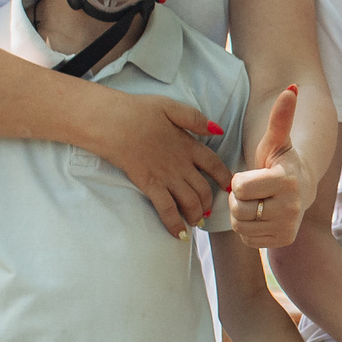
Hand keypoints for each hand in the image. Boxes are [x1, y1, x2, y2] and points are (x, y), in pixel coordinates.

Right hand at [90, 89, 233, 239]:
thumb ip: (195, 119)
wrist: (112, 122)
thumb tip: (218, 130)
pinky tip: (179, 235)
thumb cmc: (137, 111)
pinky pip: (167, 209)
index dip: (224, 177)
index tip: (229, 187)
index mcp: (188, 144)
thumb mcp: (170, 106)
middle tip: (208, 210)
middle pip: (203, 188)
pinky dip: (175, 224)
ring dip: (196, 215)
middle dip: (209, 202)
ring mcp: (166, 176)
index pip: (214, 164)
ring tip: (196, 222)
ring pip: (190, 202)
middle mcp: (181, 164)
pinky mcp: (149, 185)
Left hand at [229, 83, 307, 248]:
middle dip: (239, 199)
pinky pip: (247, 239)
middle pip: (239, 209)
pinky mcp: (283, 240)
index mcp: (287, 180)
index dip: (240, 181)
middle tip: (254, 191)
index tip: (253, 175)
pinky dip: (248, 229)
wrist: (301, 188)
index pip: (241, 187)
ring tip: (258, 203)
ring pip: (240, 225)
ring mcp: (288, 226)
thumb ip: (280, 117)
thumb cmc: (281, 162)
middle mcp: (291, 207)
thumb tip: (291, 88)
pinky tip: (261, 216)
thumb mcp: (276, 140)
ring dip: (242, 214)